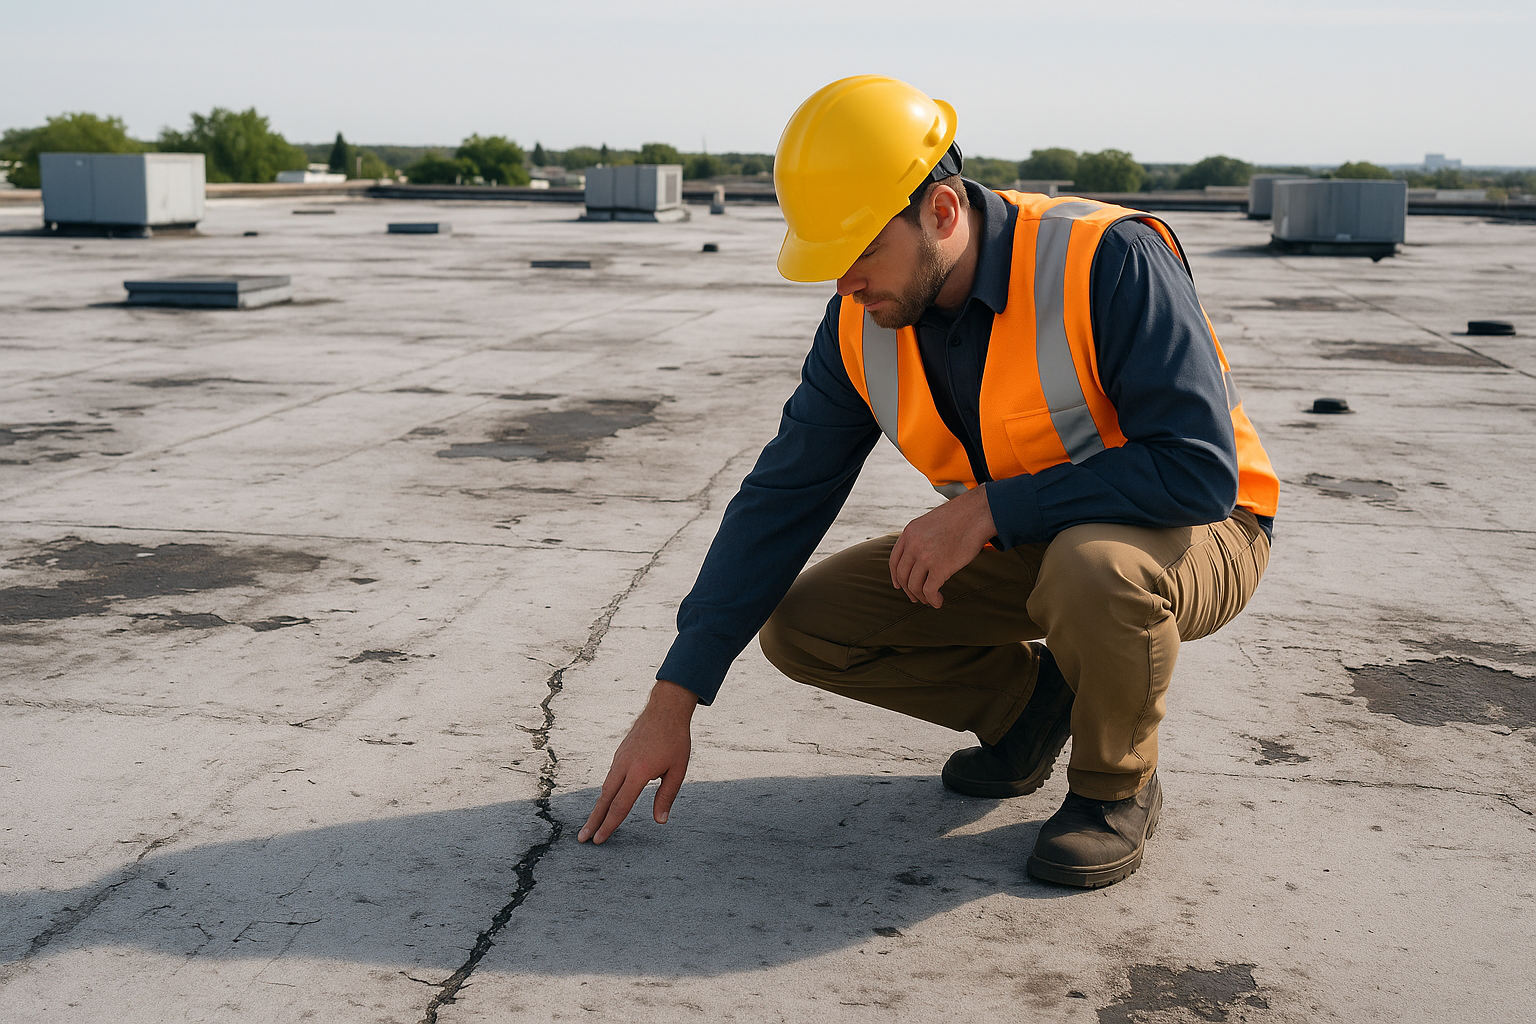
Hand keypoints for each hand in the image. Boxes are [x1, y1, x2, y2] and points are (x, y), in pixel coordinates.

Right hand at [577, 679, 697, 844]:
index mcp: (639, 772)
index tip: (599, 839)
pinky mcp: (620, 754)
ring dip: (598, 808)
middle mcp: (624, 765)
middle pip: (605, 799)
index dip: (609, 825)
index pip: (620, 805)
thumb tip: (660, 821)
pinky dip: (605, 793)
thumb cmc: (675, 740)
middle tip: (582, 839)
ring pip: (605, 788)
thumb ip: (667, 796)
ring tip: (591, 825)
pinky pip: (610, 777)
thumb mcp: (678, 770)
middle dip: (593, 821)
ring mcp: (619, 758)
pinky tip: (606, 802)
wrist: (665, 709)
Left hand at [889, 484, 996, 608]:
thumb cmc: (960, 518)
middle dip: (908, 590)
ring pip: (914, 586)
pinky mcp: (940, 567)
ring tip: (929, 600)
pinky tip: (938, 602)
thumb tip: (920, 558)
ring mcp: (925, 556)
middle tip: (916, 598)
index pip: (894, 560)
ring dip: (921, 597)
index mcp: (909, 532)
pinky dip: (933, 600)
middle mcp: (913, 545)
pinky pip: (929, 591)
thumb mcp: (930, 522)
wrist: (977, 513)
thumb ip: (921, 538)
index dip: (895, 576)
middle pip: (903, 575)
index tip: (899, 585)